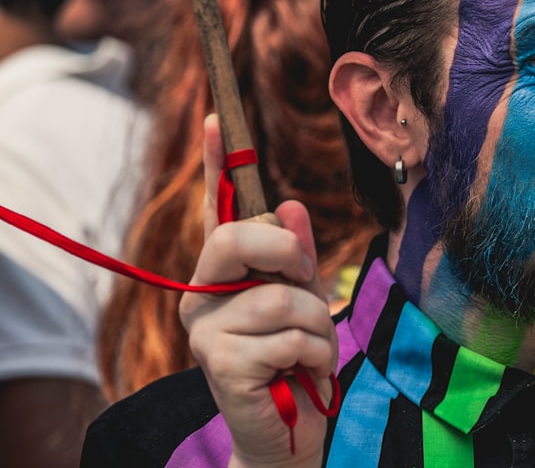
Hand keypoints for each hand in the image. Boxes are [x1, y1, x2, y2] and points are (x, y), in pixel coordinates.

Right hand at [180, 115, 336, 467]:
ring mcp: (205, 332)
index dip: (216, 163)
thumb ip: (296, 258)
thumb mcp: (304, 301)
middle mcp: (201, 297)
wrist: (289, 433)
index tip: (215, 117)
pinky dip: (315, 356)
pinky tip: (303, 373)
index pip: (216, 211)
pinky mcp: (221, 365)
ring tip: (310, 349)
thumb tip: (292, 206)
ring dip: (316, 325)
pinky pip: (290, 338)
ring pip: (281, 296)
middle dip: (289, 255)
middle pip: (240, 238)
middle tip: (305, 286)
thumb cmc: (296, 360)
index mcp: (223, 275)